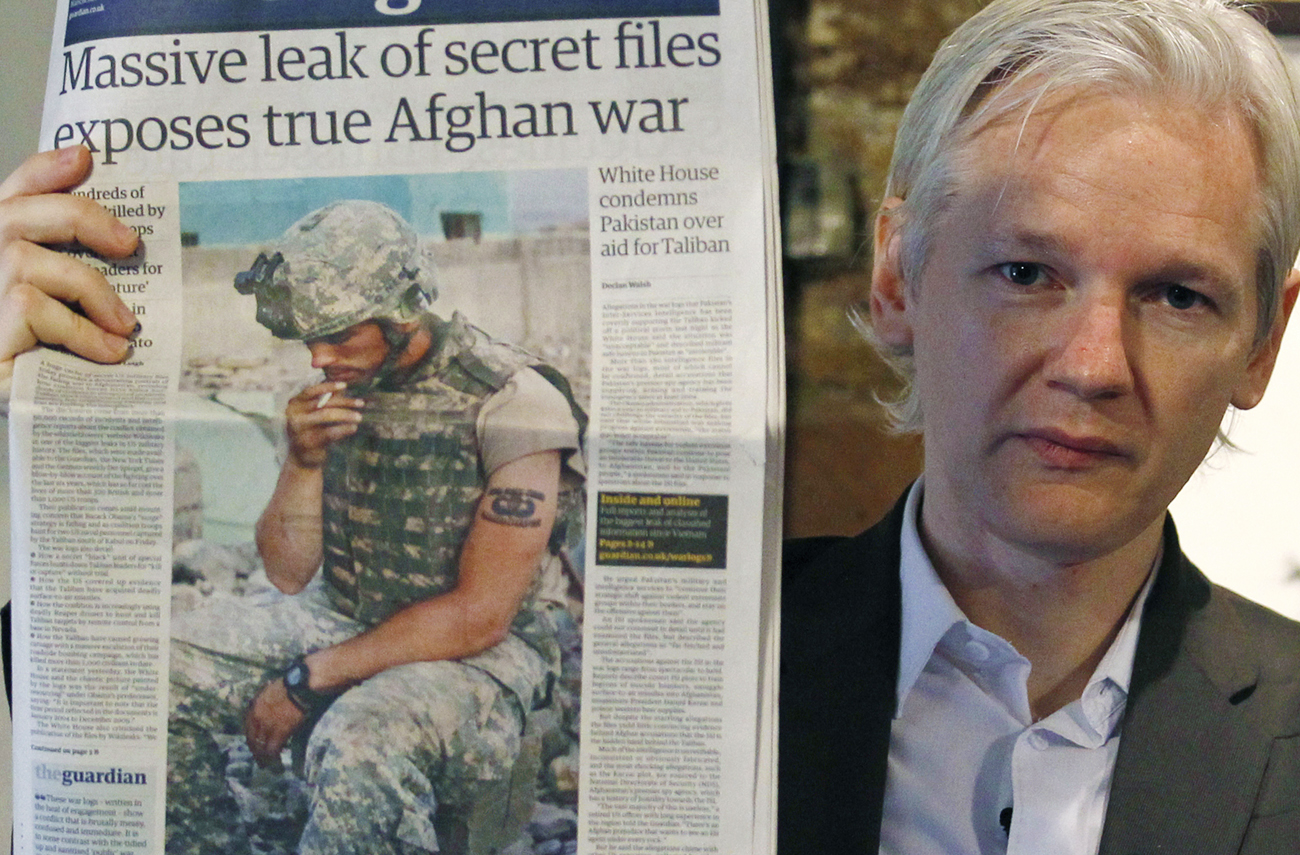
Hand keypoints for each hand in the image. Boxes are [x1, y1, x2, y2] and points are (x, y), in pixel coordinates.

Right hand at [0, 147, 138, 387]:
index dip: (45, 169)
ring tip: (125, 326)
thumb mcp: (63, 310)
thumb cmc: (41, 360)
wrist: (20, 404)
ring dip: (91, 292)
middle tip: (129, 245)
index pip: (12, 192)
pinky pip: (32, 308)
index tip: (86, 158)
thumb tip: (126, 241)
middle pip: (21, 213)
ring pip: (30, 263)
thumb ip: (75, 269)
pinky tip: (108, 352)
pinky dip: (80, 331)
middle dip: (84, 219)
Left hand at [243, 677, 305, 769]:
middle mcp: (256, 718)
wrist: (300, 686)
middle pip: (252, 740)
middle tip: (260, 761)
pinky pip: (273, 750)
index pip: (248, 728)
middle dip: (256, 753)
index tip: (255, 746)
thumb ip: (265, 703)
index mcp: (254, 707)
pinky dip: (274, 759)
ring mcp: (267, 726)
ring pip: (261, 748)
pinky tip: (277, 764)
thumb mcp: (270, 691)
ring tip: (268, 766)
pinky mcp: (279, 732)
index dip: (252, 740)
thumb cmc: (290, 685)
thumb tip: (268, 710)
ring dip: (264, 759)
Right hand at [284, 380, 363, 467]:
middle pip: (322, 403)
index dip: (328, 386)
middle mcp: (293, 414)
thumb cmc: (311, 431)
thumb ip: (325, 400)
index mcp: (294, 404)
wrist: (302, 458)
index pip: (311, 391)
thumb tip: (342, 386)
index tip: (345, 385)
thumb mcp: (315, 414)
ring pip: (326, 415)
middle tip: (361, 403)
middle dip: (344, 402)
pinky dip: (343, 429)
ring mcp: (299, 429)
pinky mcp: (307, 442)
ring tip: (359, 417)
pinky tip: (354, 428)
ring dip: (346, 414)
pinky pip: (329, 432)